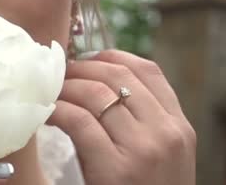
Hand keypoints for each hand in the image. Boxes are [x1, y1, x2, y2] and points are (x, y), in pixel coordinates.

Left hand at [48, 50, 196, 184]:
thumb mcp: (158, 154)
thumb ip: (142, 120)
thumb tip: (98, 81)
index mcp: (179, 127)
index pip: (148, 70)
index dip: (110, 57)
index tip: (84, 60)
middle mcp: (167, 133)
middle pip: (118, 75)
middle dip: (81, 69)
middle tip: (58, 76)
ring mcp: (144, 150)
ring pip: (95, 93)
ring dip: (64, 87)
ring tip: (49, 94)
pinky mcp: (116, 169)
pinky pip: (79, 120)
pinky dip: (56, 110)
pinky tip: (46, 114)